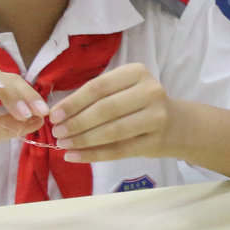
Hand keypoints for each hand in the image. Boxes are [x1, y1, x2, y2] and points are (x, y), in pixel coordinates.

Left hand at [48, 63, 175, 162]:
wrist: (176, 124)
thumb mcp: (123, 89)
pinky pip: (119, 150)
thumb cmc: (139, 104)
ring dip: (83, 140)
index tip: (54, 115)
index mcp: (137, 72)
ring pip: (112, 131)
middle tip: (57, 133)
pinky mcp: (156, 142)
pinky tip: (75, 156)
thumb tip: (58, 113)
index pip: (99, 87)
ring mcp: (156, 117)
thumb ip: (96, 97)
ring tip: (63, 145)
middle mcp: (150, 91)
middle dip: (76, 122)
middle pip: (105, 109)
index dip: (73, 102)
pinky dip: (93, 155)